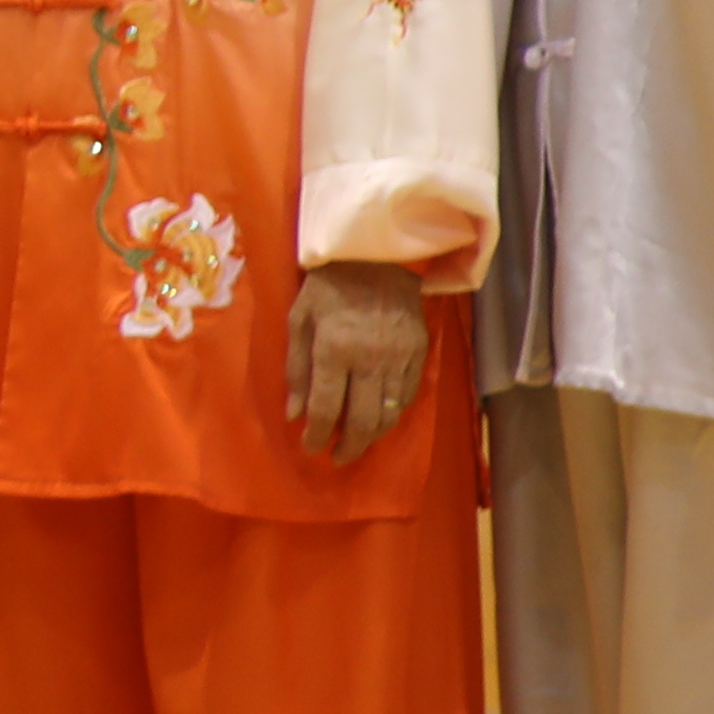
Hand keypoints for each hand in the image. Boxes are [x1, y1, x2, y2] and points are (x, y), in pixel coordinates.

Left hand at [287, 257, 429, 465]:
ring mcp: (399, 358)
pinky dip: (392, 414)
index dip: (317, 435)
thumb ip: (296, 369)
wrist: (376, 256)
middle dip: (350, 446)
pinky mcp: (419, 353)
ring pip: (389, 414)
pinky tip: (379, 418)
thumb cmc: (327, 286)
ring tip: (357, 442)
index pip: (326, 408)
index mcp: (334, 349)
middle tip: (338, 458)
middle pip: (364, 421)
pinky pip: (407, 396)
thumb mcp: (298, 320)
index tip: (311, 448)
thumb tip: (294, 414)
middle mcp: (370, 359)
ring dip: (373, 435)